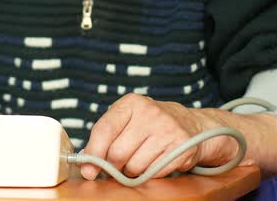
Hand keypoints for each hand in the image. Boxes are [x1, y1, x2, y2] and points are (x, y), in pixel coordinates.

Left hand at [80, 93, 236, 179]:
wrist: (190, 124)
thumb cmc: (148, 125)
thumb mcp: (126, 120)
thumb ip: (104, 137)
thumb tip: (86, 163)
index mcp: (131, 103)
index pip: (104, 130)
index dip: (93, 153)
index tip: (87, 169)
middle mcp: (150, 113)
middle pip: (117, 153)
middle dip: (114, 166)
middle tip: (118, 165)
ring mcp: (168, 130)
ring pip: (134, 167)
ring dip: (131, 171)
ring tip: (139, 159)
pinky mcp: (181, 148)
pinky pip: (153, 173)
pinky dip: (148, 174)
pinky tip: (154, 162)